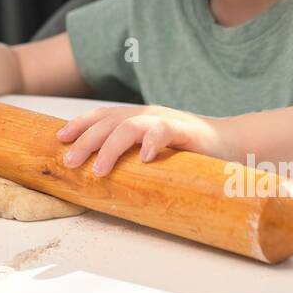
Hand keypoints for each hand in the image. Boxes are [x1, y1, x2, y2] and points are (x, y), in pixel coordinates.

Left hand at [55, 104, 224, 175]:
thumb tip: (98, 177)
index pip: (102, 116)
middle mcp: (147, 115)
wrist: (233, 143)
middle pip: (108, 122)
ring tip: (99, 169)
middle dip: (86, 141)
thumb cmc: (188, 153)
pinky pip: (166, 131)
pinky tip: (143, 157)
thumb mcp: (153, 151)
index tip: (59, 139)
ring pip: (130, 126)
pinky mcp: (188, 132)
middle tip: (70, 162)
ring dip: (110, 147)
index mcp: (137, 118)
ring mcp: (166, 121)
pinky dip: (152, 141)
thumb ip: (131, 156)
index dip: (79, 124)